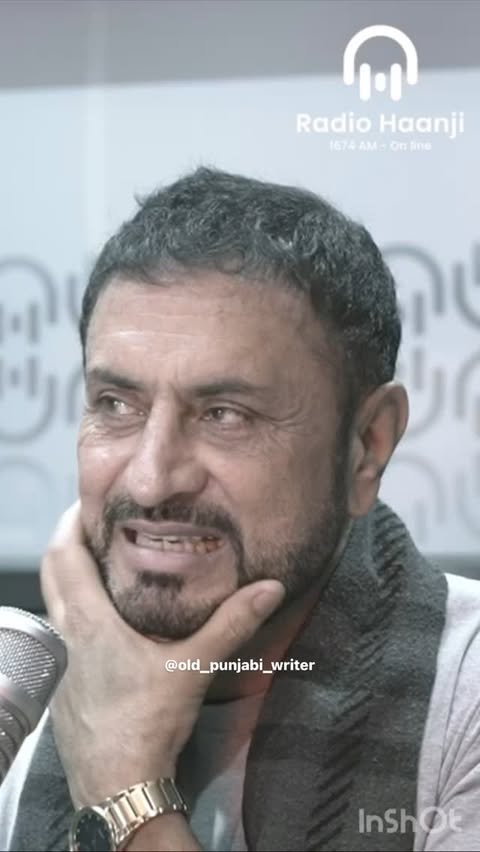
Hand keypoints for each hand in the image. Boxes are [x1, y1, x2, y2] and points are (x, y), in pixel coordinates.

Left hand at [41, 501, 284, 807]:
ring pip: (54, 604)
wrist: (116, 785)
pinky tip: (105, 623)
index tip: (88, 501)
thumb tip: (270, 587)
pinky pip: (61, 633)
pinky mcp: (62, 686)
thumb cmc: (147, 723)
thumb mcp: (193, 666)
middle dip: (66, 542)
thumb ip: (232, 623)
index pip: (64, 555)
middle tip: (94, 525)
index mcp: (88, 621)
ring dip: (70, 578)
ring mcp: (60, 662)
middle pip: (51, 573)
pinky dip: (74, 611)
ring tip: (103, 565)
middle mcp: (66, 635)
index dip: (71, 522)